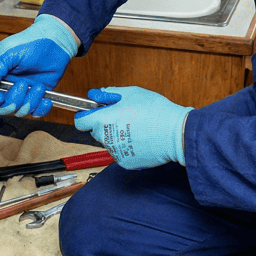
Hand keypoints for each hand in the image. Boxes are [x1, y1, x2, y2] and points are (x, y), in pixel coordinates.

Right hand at [0, 15, 77, 116]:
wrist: (56, 42)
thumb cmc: (30, 42)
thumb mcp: (8, 54)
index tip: (0, 97)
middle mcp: (5, 86)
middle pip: (0, 108)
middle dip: (12, 101)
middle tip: (23, 85)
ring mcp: (21, 93)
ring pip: (18, 111)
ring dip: (30, 101)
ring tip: (38, 86)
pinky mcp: (36, 96)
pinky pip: (35, 112)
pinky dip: (40, 109)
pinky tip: (46, 99)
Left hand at [75, 86, 191, 168]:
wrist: (175, 133)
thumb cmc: (155, 111)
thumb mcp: (131, 93)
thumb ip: (109, 93)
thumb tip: (96, 94)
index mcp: (104, 120)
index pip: (80, 121)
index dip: (85, 115)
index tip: (92, 113)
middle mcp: (106, 138)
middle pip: (95, 131)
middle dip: (104, 124)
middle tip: (122, 116)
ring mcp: (115, 152)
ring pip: (109, 142)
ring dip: (116, 135)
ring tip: (136, 127)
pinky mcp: (125, 162)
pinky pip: (120, 152)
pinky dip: (127, 146)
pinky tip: (141, 139)